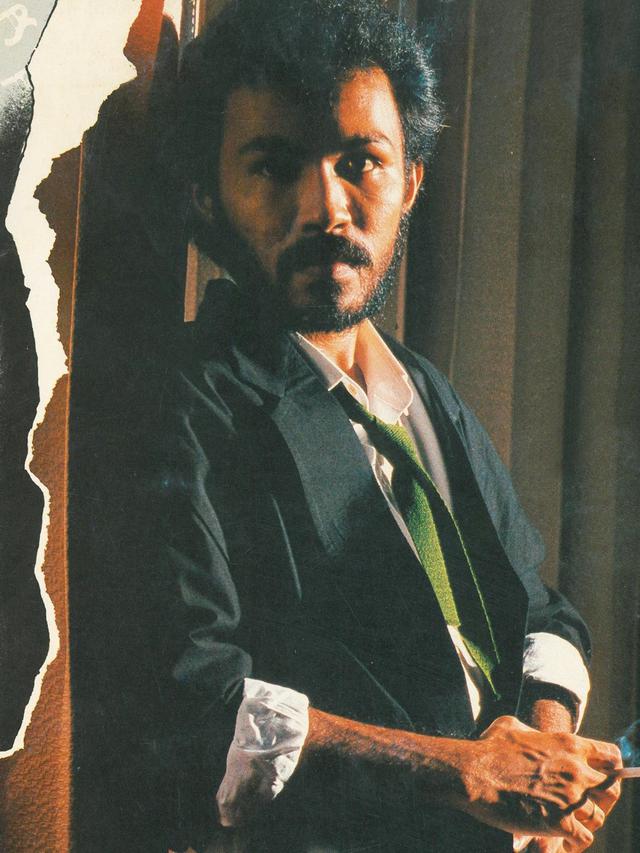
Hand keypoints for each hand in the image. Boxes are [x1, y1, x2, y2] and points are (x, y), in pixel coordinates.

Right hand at [453, 716, 620, 848]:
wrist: (475, 773)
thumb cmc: (489, 748)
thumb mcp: (512, 725)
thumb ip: (533, 730)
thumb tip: (531, 734)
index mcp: (569, 744)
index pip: (611, 756)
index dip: (607, 768)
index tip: (597, 776)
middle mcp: (576, 769)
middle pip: (611, 790)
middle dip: (599, 798)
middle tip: (583, 804)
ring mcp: (571, 797)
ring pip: (597, 817)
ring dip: (584, 821)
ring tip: (570, 824)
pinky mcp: (561, 822)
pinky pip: (584, 838)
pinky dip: (574, 842)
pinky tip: (562, 839)